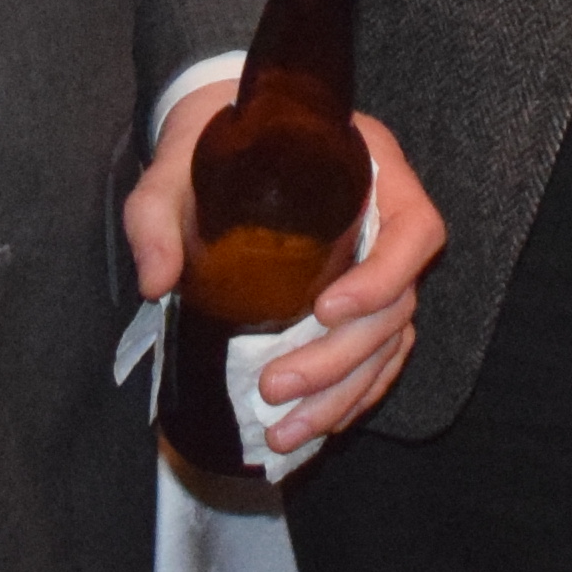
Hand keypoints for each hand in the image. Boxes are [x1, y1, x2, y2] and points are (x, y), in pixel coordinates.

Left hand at [124, 104, 444, 453]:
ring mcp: (379, 264)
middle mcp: (389, 221)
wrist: (215, 139)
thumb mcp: (173, 166)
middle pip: (398, 305)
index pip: (415, 230)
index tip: (324, 309)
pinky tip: (313, 425)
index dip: (383, 278)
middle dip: (340, 359)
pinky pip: (378, 357)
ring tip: (284, 432)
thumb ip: (156, 213)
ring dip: (343, 395)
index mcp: (372, 170)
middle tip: (275, 388)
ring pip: (389, 343)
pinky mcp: (360, 300)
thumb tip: (156, 282)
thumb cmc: (207, 143)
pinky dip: (352, 395)